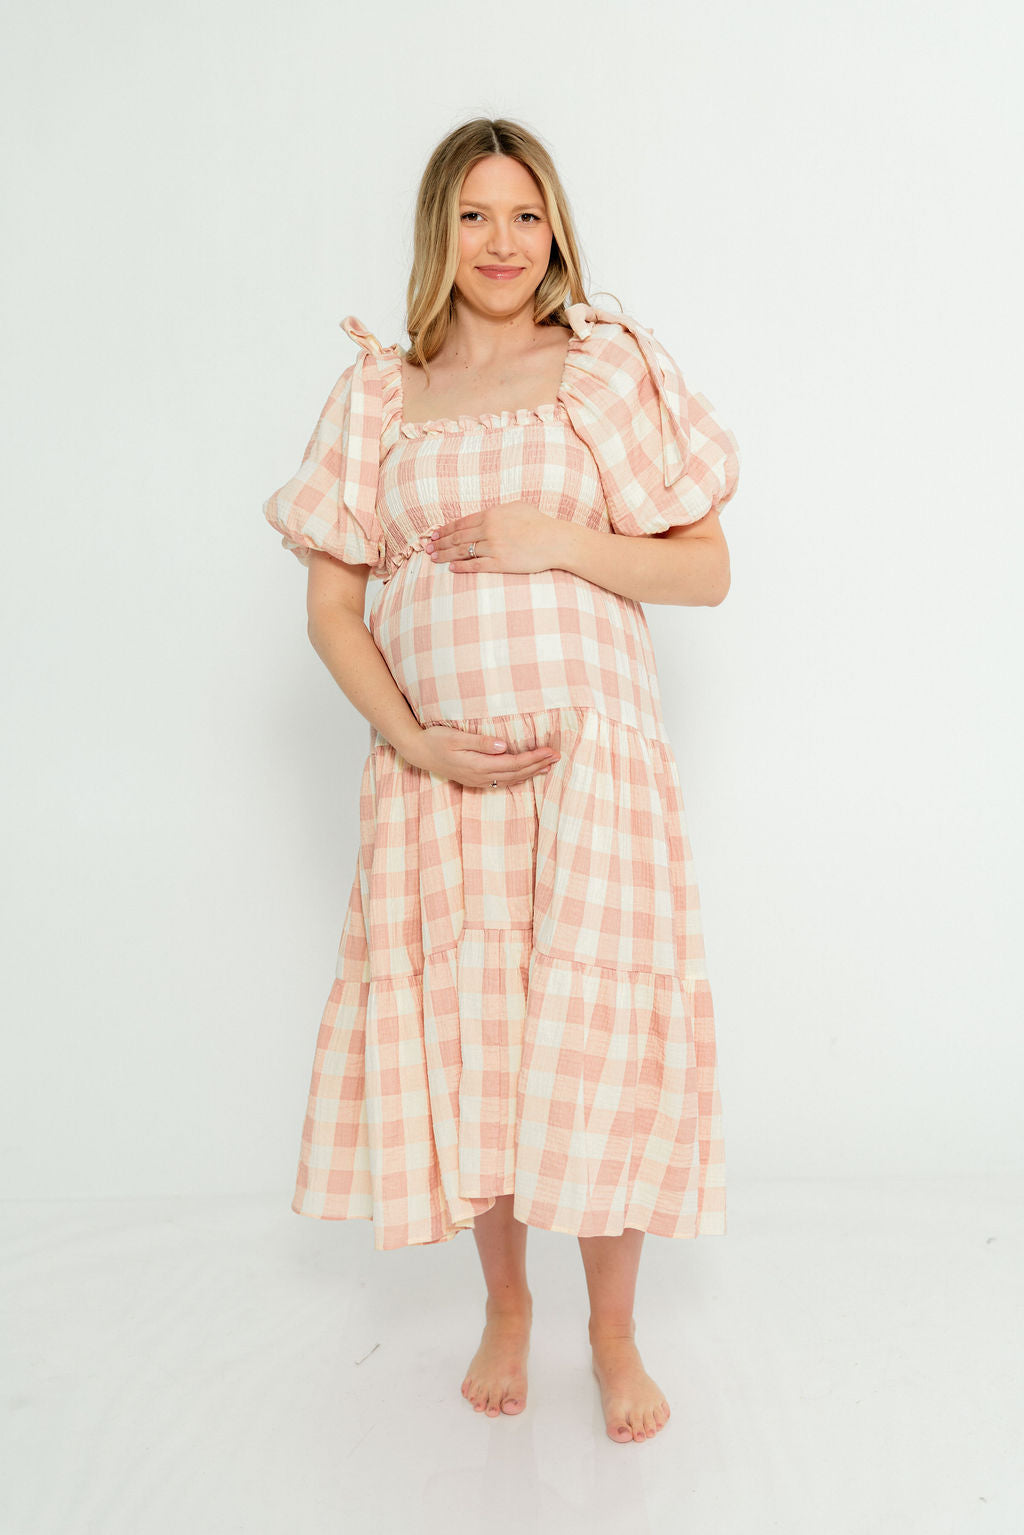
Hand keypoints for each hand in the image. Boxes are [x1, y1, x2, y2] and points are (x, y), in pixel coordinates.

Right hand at [408, 725, 558, 788]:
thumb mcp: (456, 737)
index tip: (550, 751)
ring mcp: (478, 780)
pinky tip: (526, 774)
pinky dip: (518, 777)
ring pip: (511, 779)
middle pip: (516, 773)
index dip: (534, 758)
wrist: (418, 752)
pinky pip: (503, 781)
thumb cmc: (436, 740)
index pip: (514, 763)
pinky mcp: (475, 780)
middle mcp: (480, 777)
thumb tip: (502, 746)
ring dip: (531, 772)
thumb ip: (479, 742)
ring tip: (549, 766)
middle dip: (538, 764)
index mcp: (478, 765)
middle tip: (557, 756)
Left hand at [419, 500, 565, 574]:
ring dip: (446, 555)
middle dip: (440, 543)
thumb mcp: (517, 507)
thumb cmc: (539, 522)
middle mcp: (489, 529)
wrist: (555, 540)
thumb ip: (499, 510)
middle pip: (458, 537)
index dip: (445, 529)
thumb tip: (487, 513)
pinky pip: (476, 565)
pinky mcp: (501, 563)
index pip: (461, 522)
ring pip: (463, 551)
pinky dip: (462, 567)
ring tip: (434, 558)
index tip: (434, 534)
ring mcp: (494, 547)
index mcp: (491, 514)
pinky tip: (452, 568)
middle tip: (427, 548)